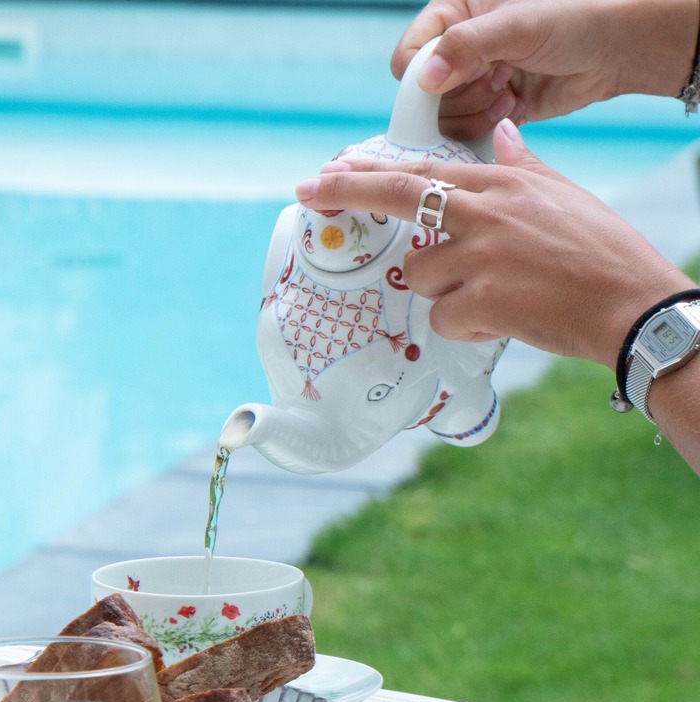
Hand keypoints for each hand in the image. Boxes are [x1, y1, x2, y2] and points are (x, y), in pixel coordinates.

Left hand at [294, 119, 696, 367]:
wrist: (633, 305)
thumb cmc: (603, 254)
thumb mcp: (564, 195)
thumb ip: (523, 165)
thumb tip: (503, 133)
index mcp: (503, 185)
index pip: (423, 169)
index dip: (371, 170)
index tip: (332, 170)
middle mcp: (486, 214)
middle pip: (401, 198)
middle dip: (348, 193)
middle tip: (308, 194)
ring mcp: (482, 257)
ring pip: (419, 276)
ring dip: (441, 294)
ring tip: (490, 297)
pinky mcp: (483, 301)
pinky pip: (441, 319)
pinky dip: (463, 329)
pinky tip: (499, 323)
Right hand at [394, 0, 698, 140]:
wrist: (619, 47)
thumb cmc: (574, 17)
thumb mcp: (517, 24)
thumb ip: (465, 46)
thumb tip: (423, 80)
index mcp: (454, 13)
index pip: (411, 52)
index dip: (420, 73)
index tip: (440, 83)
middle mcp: (458, 48)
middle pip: (423, 90)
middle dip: (456, 92)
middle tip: (493, 78)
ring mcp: (473, 80)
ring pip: (443, 115)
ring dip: (474, 110)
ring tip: (507, 91)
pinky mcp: (490, 108)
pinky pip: (467, 131)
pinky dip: (486, 125)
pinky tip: (514, 107)